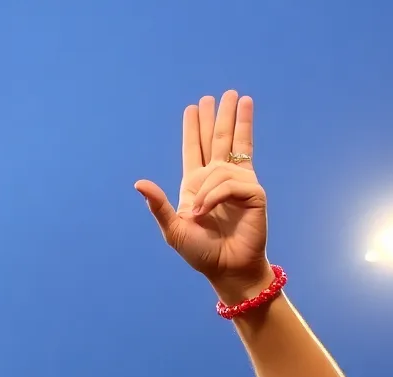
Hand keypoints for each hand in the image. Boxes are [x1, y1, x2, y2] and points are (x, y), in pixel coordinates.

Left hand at [135, 92, 272, 299]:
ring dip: (208, 184)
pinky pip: (231, 182)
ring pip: (226, 157)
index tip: (196, 106)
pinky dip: (215, 196)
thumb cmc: (200, 252)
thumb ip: (157, 205)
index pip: (196, 149)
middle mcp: (218, 180)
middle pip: (219, 139)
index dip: (196, 128)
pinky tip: (208, 211)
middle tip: (225, 93)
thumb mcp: (172, 229)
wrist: (225, 268)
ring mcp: (238, 183)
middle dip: (221, 116)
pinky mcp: (253, 192)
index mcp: (197, 186)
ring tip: (200, 211)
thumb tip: (139, 182)